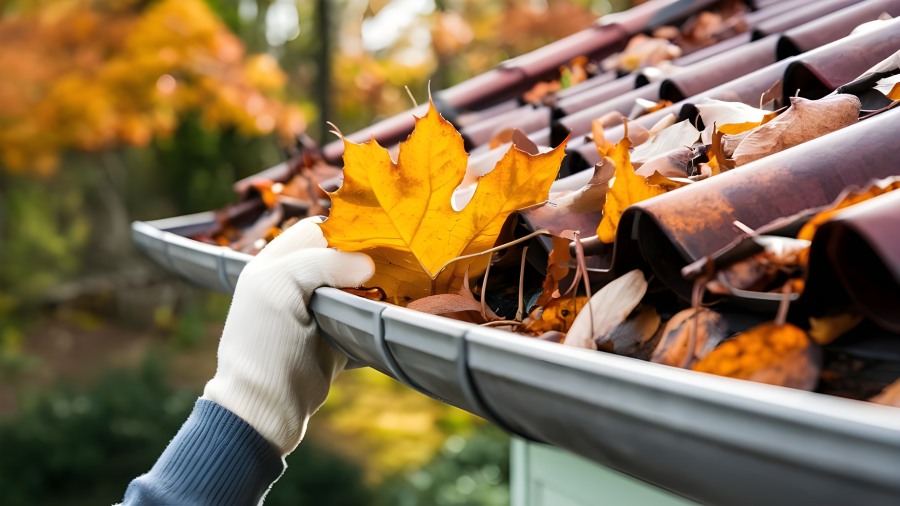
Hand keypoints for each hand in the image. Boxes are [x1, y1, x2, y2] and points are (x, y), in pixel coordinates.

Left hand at [202, 217, 373, 455]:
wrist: (265, 410)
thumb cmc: (263, 345)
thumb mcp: (280, 286)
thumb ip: (321, 262)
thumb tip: (368, 264)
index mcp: (274, 265)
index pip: (316, 231)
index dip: (344, 232)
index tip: (375, 240)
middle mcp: (295, 285)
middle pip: (341, 257)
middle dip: (367, 258)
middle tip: (396, 262)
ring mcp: (317, 313)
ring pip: (356, 287)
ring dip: (377, 287)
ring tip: (401, 286)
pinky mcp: (336, 339)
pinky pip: (363, 318)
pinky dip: (379, 316)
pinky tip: (396, 313)